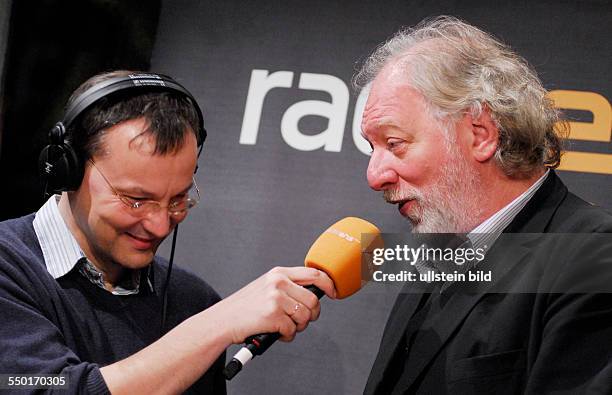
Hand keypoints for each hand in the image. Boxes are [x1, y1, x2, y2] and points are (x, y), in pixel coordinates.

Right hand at [211, 266, 335, 343]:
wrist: (222, 321)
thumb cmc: (244, 308)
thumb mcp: (266, 287)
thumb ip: (287, 286)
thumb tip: (314, 294)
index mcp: (278, 273)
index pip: (314, 274)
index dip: (329, 284)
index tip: (334, 293)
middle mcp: (278, 282)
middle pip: (314, 300)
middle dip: (311, 315)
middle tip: (301, 321)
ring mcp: (275, 298)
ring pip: (305, 316)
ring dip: (298, 327)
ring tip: (284, 327)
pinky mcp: (272, 315)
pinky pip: (292, 329)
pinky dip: (286, 336)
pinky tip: (275, 333)